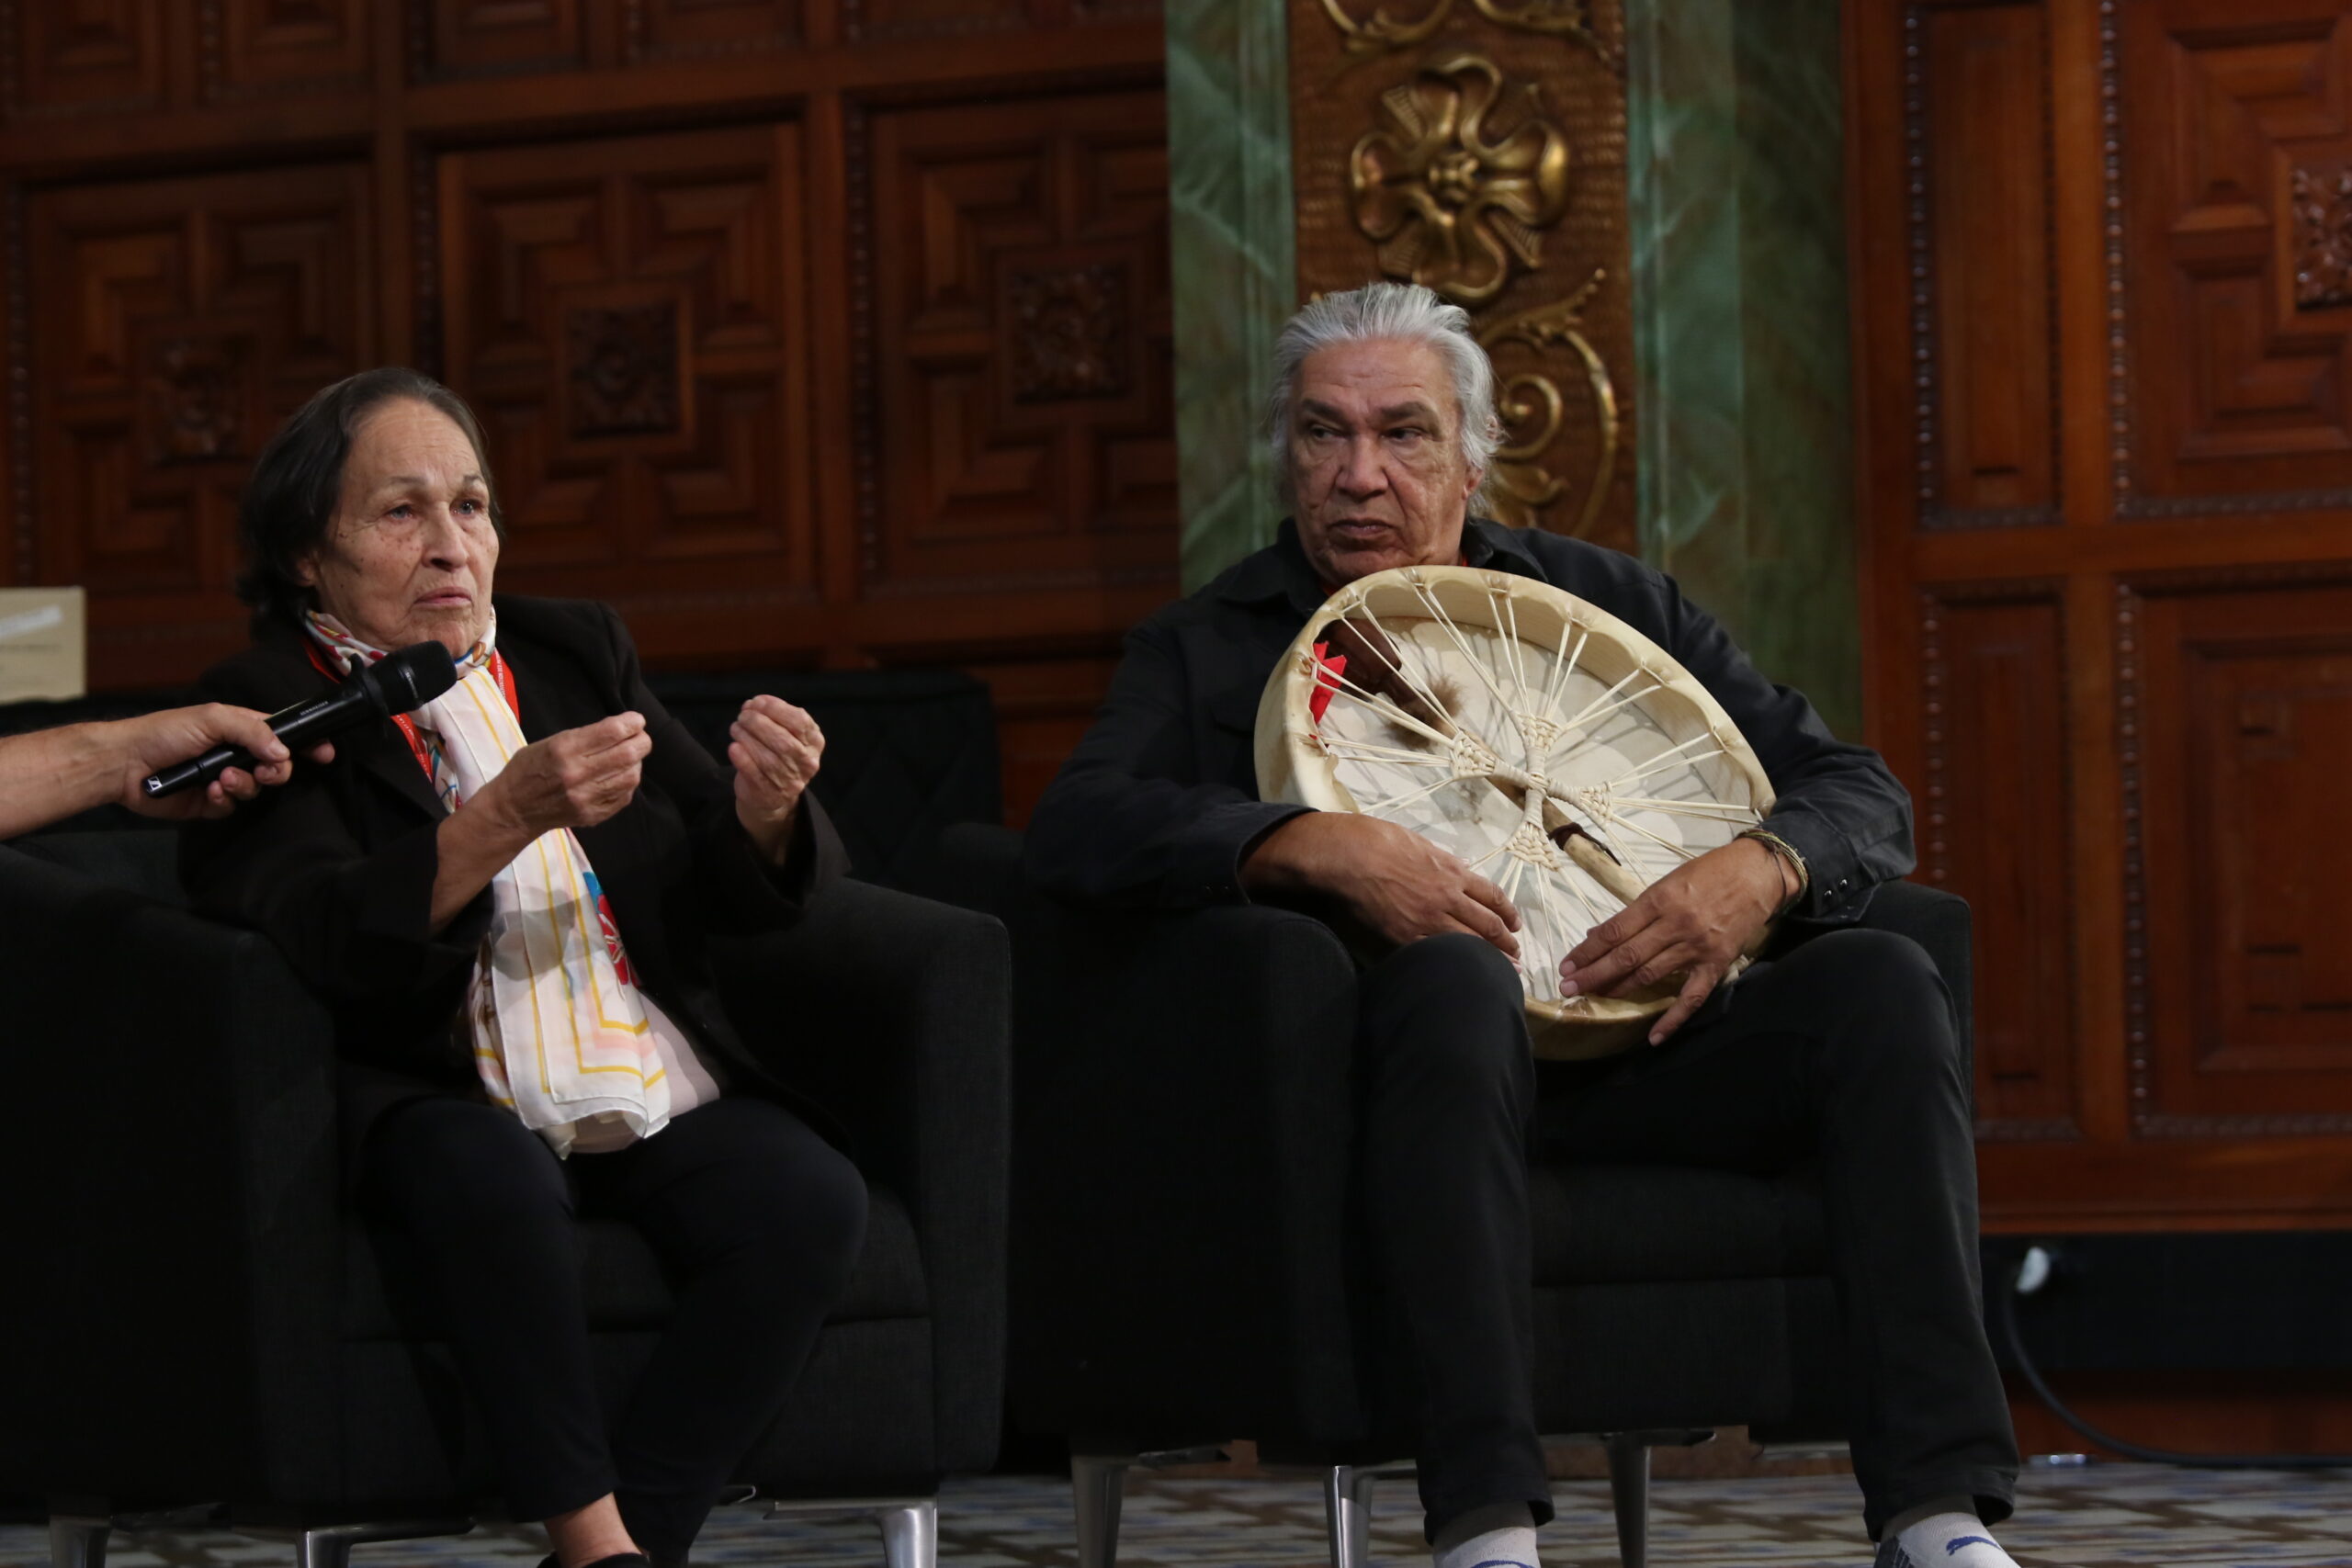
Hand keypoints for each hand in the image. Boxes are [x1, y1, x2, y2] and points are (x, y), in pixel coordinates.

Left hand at [115, 703, 334, 820]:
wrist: (125, 765)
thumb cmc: (165, 733)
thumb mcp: (212, 719)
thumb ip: (252, 732)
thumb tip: (285, 752)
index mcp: (240, 730)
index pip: (282, 736)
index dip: (306, 744)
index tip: (325, 753)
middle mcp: (236, 755)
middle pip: (277, 767)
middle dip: (276, 771)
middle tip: (264, 771)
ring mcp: (224, 780)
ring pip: (256, 789)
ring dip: (244, 785)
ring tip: (221, 780)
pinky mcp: (209, 804)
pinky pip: (232, 807)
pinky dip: (224, 800)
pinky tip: (208, 792)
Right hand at [475, 713, 650, 838]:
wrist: (514, 809)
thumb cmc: (529, 769)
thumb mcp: (549, 742)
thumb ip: (584, 737)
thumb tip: (621, 729)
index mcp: (564, 750)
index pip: (612, 732)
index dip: (632, 723)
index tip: (636, 720)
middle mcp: (577, 774)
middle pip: (628, 754)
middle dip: (642, 741)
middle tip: (641, 737)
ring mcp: (586, 798)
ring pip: (631, 776)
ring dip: (637, 763)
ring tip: (631, 757)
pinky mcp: (593, 815)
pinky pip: (624, 796)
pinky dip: (628, 782)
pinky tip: (621, 776)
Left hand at [728, 695, 822, 858]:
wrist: (771, 796)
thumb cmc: (778, 755)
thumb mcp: (787, 734)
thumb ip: (774, 717)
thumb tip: (752, 704)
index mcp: (814, 743)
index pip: (800, 722)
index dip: (776, 708)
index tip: (757, 702)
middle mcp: (807, 763)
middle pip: (783, 741)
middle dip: (758, 723)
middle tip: (743, 716)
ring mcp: (790, 782)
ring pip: (768, 759)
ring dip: (747, 738)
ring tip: (736, 728)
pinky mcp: (770, 794)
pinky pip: (755, 775)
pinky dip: (742, 759)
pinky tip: (733, 747)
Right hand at [1242, 811, 1520, 960]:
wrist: (1351, 856)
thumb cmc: (1380, 840)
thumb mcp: (1421, 843)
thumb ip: (1444, 860)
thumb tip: (1460, 868)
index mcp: (1452, 872)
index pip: (1492, 896)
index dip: (1508, 912)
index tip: (1516, 925)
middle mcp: (1448, 897)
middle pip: (1488, 924)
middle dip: (1506, 942)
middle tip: (1517, 955)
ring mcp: (1428, 919)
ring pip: (1469, 943)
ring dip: (1490, 958)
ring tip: (1503, 970)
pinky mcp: (1406, 936)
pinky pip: (1436, 953)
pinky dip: (1453, 963)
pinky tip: (1462, 972)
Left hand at [1559, 836, 1787, 1044]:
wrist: (1758, 873)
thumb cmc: (1711, 871)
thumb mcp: (1668, 881)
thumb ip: (1637, 910)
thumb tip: (1601, 934)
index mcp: (1659, 900)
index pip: (1614, 931)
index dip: (1587, 950)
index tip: (1567, 964)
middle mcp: (1675, 925)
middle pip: (1626, 956)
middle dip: (1593, 974)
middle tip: (1568, 987)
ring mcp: (1696, 947)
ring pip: (1650, 975)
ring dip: (1618, 990)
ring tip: (1594, 998)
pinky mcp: (1717, 963)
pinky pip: (1692, 997)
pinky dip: (1673, 1019)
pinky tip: (1653, 1037)